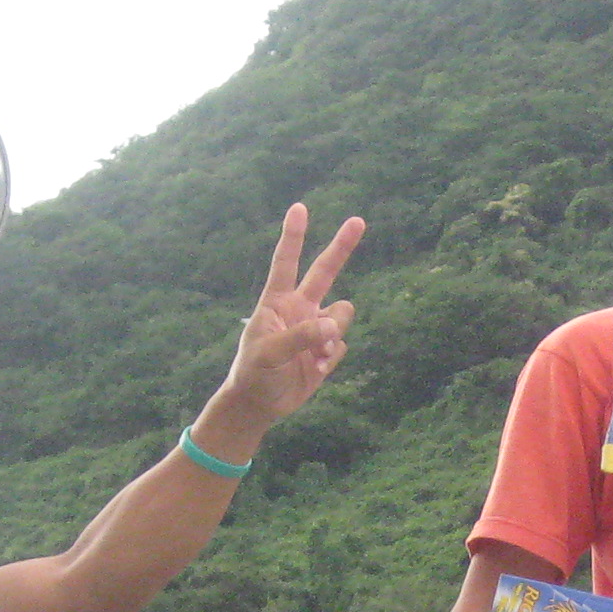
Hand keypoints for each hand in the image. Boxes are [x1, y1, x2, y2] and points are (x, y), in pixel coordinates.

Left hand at [198, 203, 364, 451]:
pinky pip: (340, 346)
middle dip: (342, 247)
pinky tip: (312, 370)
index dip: (294, 236)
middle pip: (325, 272)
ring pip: (342, 315)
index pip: (286, 263)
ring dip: (333, 334)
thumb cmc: (254, 372)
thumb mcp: (269, 353)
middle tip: (358, 221)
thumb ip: (301, 336)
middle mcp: (300, 309)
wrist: (260, 403)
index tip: (299, 208)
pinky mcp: (326, 351)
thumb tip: (333, 328)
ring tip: (313, 357)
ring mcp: (315, 329)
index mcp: (277, 302)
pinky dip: (329, 359)